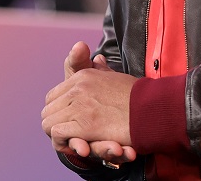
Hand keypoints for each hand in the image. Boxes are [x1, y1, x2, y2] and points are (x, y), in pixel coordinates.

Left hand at [46, 42, 137, 164]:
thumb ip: (102, 70)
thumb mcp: (115, 77)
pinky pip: (57, 133)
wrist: (152, 107)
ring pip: (47, 122)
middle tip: (66, 133)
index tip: (67, 120)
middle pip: (47, 109)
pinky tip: (74, 143)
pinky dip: (62, 141)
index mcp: (83, 76)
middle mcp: (78, 88)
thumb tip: (96, 58)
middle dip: (55, 123)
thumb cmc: (136, 95)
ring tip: (69, 140)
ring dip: (57, 134)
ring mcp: (79, 106)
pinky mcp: (84, 125)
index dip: (58, 110)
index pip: (54, 95)